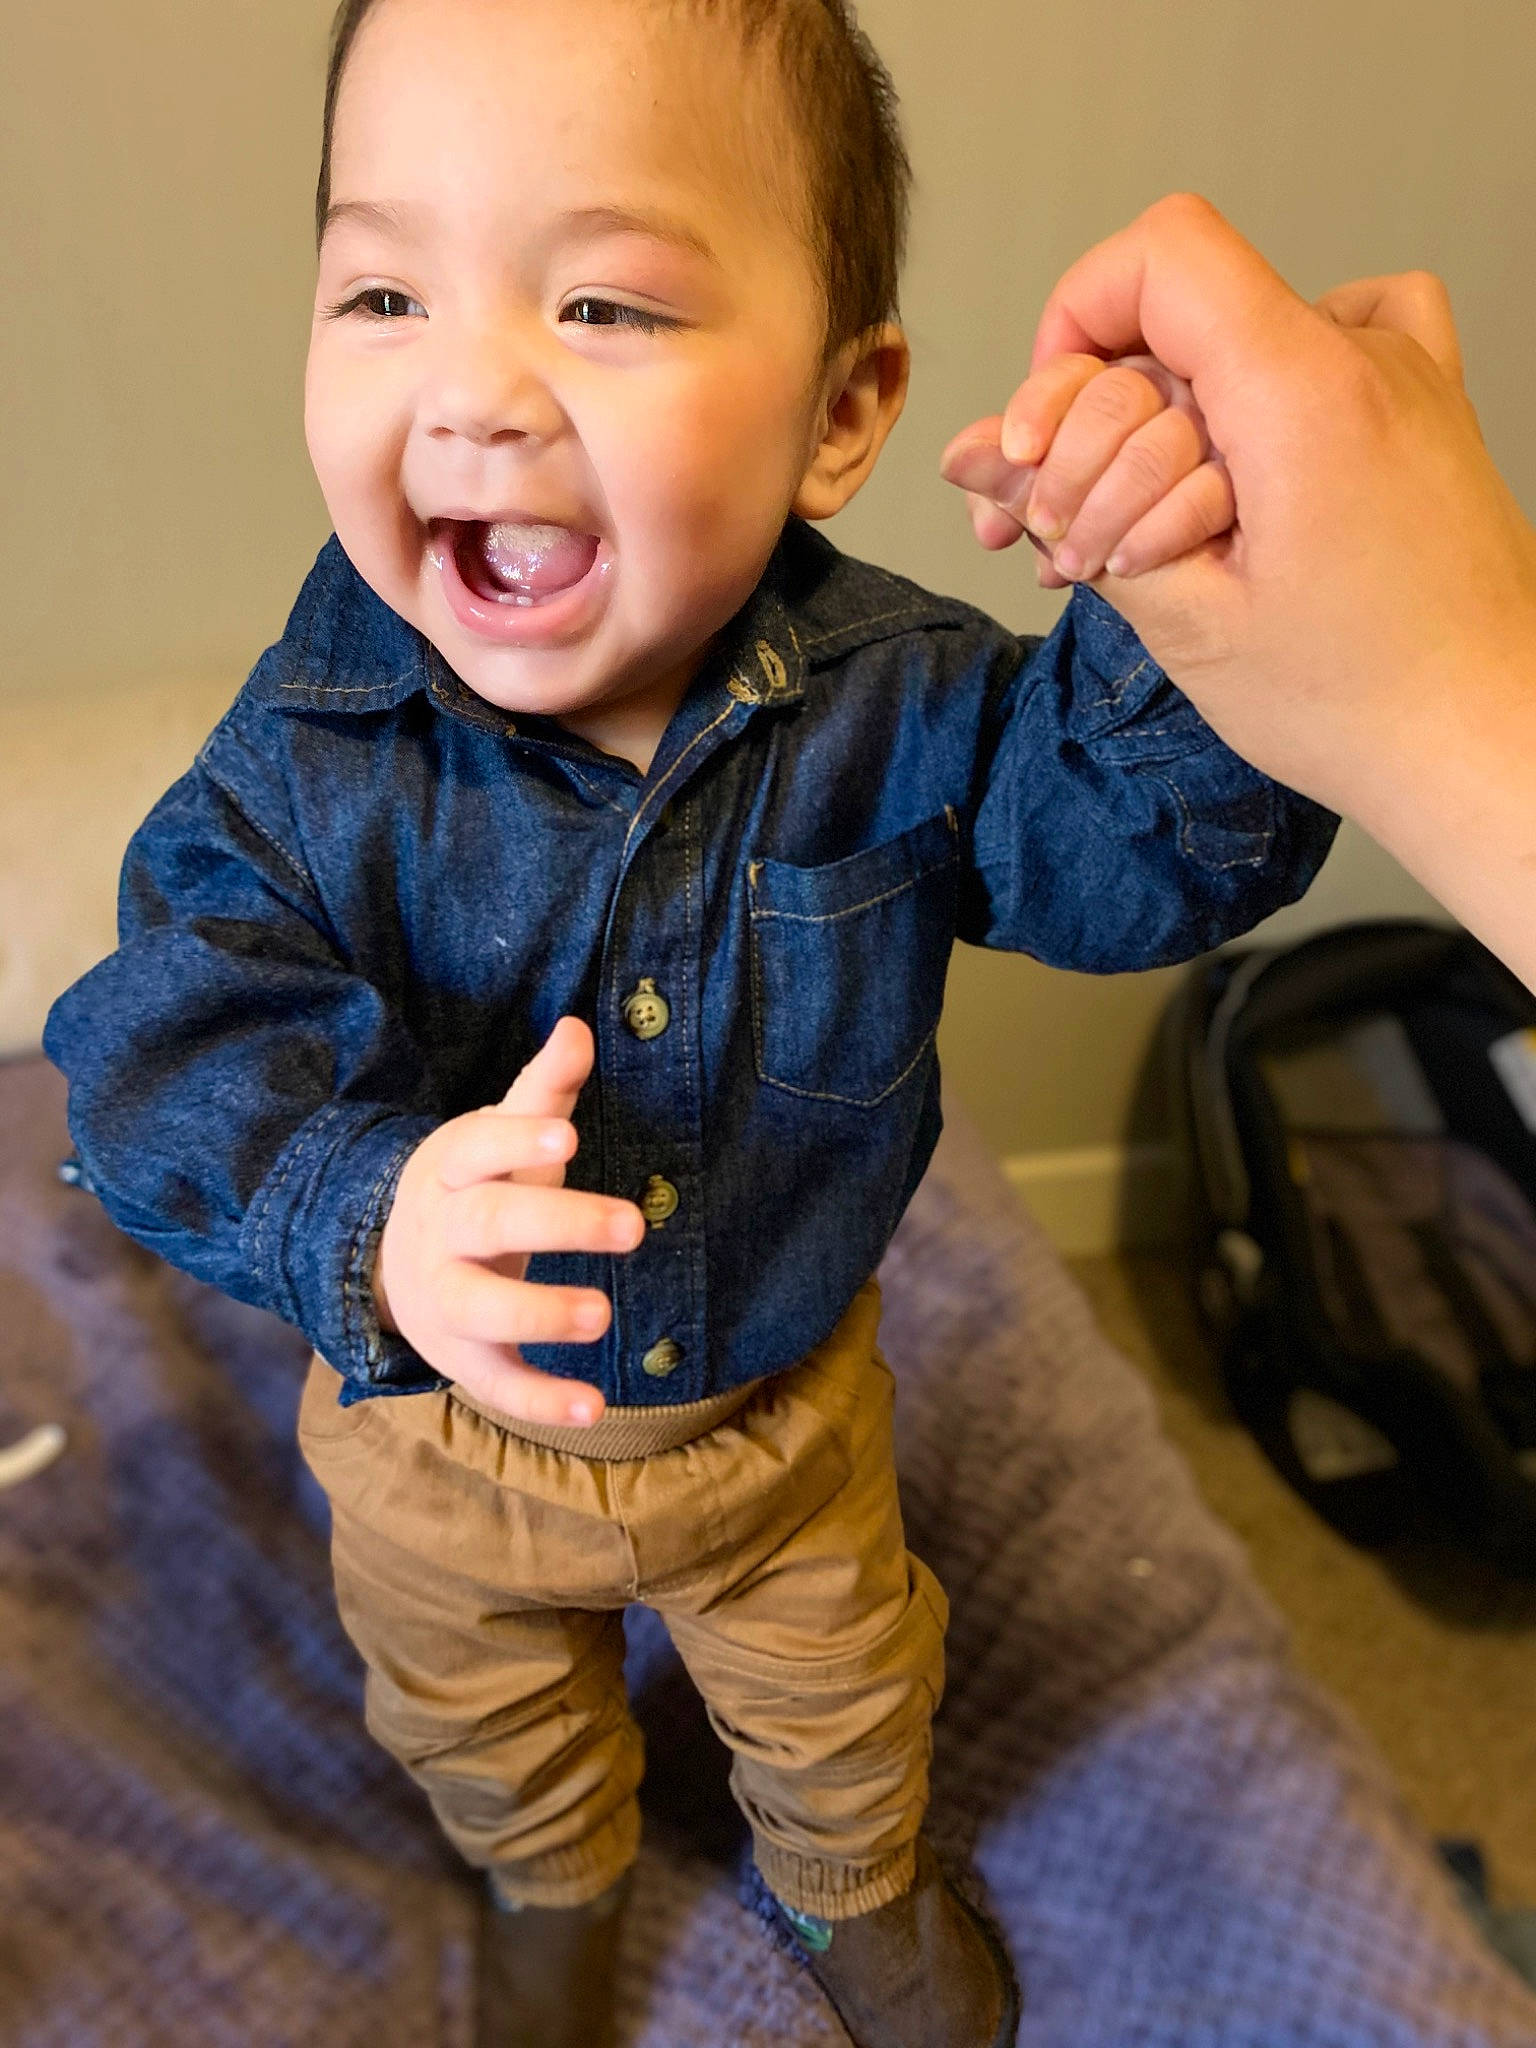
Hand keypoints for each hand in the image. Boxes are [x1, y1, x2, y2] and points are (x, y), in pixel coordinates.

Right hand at [372, 1016, 644, 1426]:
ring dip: (541, 1311)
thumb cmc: (475, 1188)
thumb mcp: (501, 1136)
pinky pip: (497, 1383)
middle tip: (634, 1227)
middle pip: (491, 1222)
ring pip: (482, 1307)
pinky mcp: (464, 1357)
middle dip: (559, 1223)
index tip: (570, 1136)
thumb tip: (579, 1027)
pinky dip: (542, 1399)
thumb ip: (543, 1090)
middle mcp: (443, 1233)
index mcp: (453, 1169)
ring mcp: (448, 1299)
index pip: (478, 1145)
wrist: (395, 1268)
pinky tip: (595, 1405)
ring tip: (603, 1313)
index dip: (518, 1140)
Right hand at [955, 193, 1535, 989]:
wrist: (1483, 743)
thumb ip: (1065, 510)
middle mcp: (1362, 356)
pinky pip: (1326, 341)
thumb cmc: (1362, 703)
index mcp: (1303, 390)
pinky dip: (1261, 396)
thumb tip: (973, 452)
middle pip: (1177, 321)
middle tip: (1065, 541)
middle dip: (1094, 428)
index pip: (1159, 256)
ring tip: (1140, 549)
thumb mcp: (1182, 616)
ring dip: (1161, 436)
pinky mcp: (1422, 405)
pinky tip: (1243, 470)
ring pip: (1234, 345)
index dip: (1075, 320)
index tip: (1047, 427)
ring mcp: (1402, 374)